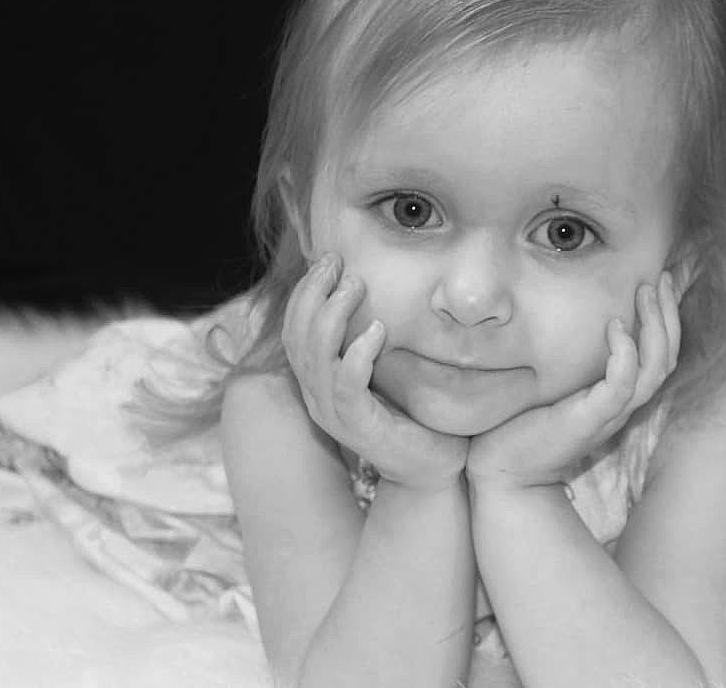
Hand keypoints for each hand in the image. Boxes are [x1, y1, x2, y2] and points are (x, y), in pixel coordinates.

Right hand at [282, 253, 467, 490]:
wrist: (430, 467)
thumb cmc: (412, 412)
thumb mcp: (386, 368)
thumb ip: (371, 337)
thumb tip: (373, 287)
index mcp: (318, 380)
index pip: (295, 329)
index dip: (306, 292)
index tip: (329, 259)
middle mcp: (317, 396)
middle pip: (297, 338)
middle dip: (313, 293)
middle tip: (337, 262)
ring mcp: (334, 413)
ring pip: (316, 358)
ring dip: (333, 315)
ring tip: (356, 285)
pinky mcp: (359, 428)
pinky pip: (348, 386)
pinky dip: (359, 354)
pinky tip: (377, 330)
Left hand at [465, 274, 682, 490]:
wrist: (504, 470)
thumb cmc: (523, 424)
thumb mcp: (555, 383)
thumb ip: (572, 359)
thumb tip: (567, 318)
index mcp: (618, 397)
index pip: (660, 357)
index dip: (666, 320)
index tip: (660, 283)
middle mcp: (622, 407)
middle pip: (666, 359)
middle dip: (668, 316)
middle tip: (664, 279)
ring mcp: (609, 415)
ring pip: (653, 370)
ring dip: (654, 328)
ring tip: (646, 292)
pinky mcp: (589, 421)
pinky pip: (621, 387)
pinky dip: (624, 355)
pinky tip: (615, 326)